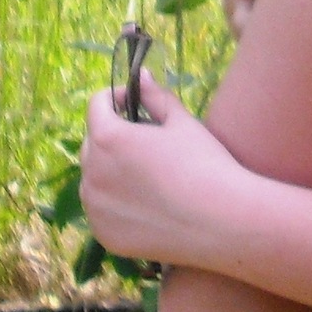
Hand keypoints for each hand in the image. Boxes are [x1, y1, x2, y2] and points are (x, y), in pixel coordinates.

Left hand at [79, 80, 243, 265]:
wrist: (220, 222)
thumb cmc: (204, 163)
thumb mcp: (181, 122)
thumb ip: (155, 96)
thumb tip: (141, 76)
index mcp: (108, 138)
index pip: (97, 104)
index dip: (118, 97)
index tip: (137, 102)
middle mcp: (92, 173)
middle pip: (93, 142)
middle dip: (113, 134)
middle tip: (148, 142)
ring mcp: (95, 208)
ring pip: (94, 178)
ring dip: (111, 169)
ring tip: (148, 175)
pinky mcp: (104, 234)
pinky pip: (101, 209)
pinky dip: (116, 202)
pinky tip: (147, 204)